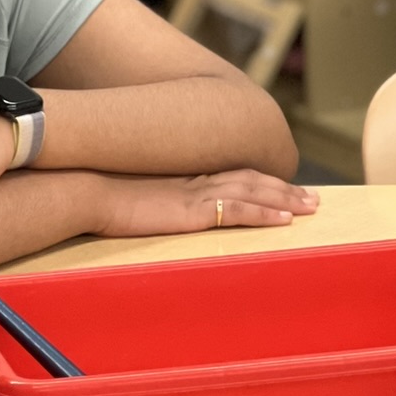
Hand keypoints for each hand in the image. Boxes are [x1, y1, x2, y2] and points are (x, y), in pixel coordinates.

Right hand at [92, 169, 318, 238]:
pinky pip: (237, 211)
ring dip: (285, 200)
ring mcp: (195, 193)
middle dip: (285, 189)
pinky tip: (284, 220)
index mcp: (184, 177)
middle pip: (252, 180)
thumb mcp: (129, 198)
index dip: (263, 181)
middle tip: (313, 198)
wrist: (82, 189)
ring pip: (253, 192)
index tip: (284, 188)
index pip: (234, 175)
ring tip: (311, 207)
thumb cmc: (96, 194)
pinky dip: (264, 213)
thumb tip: (153, 209)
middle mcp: (196, 179)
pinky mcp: (191, 210)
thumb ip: (149, 200)